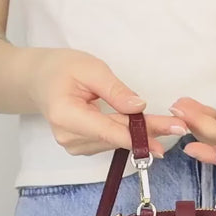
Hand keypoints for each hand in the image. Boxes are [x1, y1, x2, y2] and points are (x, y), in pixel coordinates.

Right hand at [27, 48, 188, 156]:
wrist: (38, 80)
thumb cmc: (60, 68)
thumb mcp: (89, 68)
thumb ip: (115, 90)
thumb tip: (139, 107)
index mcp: (66, 116)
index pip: (110, 131)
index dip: (140, 136)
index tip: (166, 136)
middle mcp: (70, 138)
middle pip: (117, 138)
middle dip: (149, 132)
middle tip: (178, 128)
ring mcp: (74, 146)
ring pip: (116, 142)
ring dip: (142, 134)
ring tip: (167, 126)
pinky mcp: (82, 147)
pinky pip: (111, 142)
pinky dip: (128, 134)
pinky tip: (145, 129)